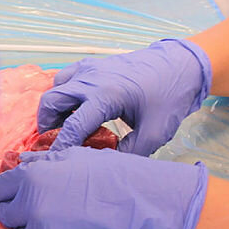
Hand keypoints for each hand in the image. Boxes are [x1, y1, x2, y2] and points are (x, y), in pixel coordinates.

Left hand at [0, 149, 208, 228]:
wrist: (142, 203)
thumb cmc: (111, 173)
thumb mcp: (74, 156)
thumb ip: (40, 162)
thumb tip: (18, 163)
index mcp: (29, 178)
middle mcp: (29, 208)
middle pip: (4, 216)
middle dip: (13, 211)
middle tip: (30, 208)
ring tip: (57, 219)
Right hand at [38, 39, 210, 155]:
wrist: (181, 65)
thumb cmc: (170, 97)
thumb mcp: (155, 133)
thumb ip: (129, 153)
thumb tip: (106, 164)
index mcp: (106, 96)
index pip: (72, 126)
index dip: (61, 146)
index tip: (55, 161)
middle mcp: (91, 79)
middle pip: (51, 101)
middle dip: (47, 124)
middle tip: (54, 141)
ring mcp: (90, 68)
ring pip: (55, 87)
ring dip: (54, 107)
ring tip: (65, 125)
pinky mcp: (94, 63)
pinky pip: (66, 76)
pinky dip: (63, 92)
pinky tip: (76, 106)